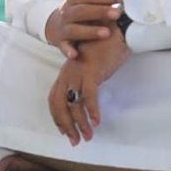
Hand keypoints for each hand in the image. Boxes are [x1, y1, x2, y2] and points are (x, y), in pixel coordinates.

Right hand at [44, 0, 122, 58]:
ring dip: (89, 31)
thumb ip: (101, 3)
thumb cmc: (80, 15)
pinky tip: (75, 55)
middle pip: (82, 10)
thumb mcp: (86, 5)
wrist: (55, 26)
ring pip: (74, 29)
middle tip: (117, 14)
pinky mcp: (60, 41)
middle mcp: (67, 12)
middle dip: (100, 12)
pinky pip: (64, 47)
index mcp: (74, 0)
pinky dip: (68, 50)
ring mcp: (63, 27)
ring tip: (106, 33)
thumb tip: (127, 2)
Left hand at [48, 28, 130, 145]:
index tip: (65, 131)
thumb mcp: (92, 68)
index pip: (54, 99)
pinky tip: (96, 121)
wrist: (115, 29)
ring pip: (73, 102)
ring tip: (88, 137)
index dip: (58, 117)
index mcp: (67, 73)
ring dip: (80, 123)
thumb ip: (86, 82)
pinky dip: (91, 109)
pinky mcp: (91, 70)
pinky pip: (88, 94)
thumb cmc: (105, 49)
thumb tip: (87, 101)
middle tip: (75, 141)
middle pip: (58, 103)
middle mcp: (68, 73)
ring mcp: (78, 72)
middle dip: (65, 125)